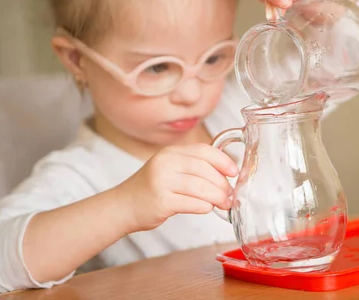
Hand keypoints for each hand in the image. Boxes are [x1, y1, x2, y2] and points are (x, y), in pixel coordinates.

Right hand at [117, 144, 237, 231]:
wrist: (124, 206)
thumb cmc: (152, 188)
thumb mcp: (170, 168)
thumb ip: (193, 167)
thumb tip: (226, 174)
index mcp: (170, 153)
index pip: (203, 150)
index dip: (222, 160)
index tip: (234, 171)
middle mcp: (165, 164)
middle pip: (204, 169)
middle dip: (222, 183)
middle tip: (229, 193)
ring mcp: (162, 182)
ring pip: (201, 187)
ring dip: (217, 197)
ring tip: (224, 203)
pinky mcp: (161, 202)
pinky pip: (192, 203)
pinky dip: (204, 206)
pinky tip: (207, 208)